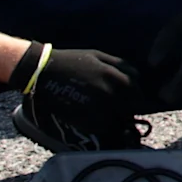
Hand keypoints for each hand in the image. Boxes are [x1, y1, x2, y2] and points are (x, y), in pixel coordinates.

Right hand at [12, 44, 141, 152]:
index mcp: (111, 74)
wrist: (43, 71)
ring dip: (118, 118)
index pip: (135, 89)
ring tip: (112, 116)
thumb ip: (119, 65)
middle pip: (128, 105)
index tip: (136, 99)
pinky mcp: (82, 115)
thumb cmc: (71, 60)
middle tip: (126, 111)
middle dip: (129, 108)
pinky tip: (99, 120)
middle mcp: (106, 89)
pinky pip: (102, 125)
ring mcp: (94, 104)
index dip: (138, 95)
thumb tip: (137, 76)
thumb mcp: (97, 55)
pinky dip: (104, 125)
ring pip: (117, 117)